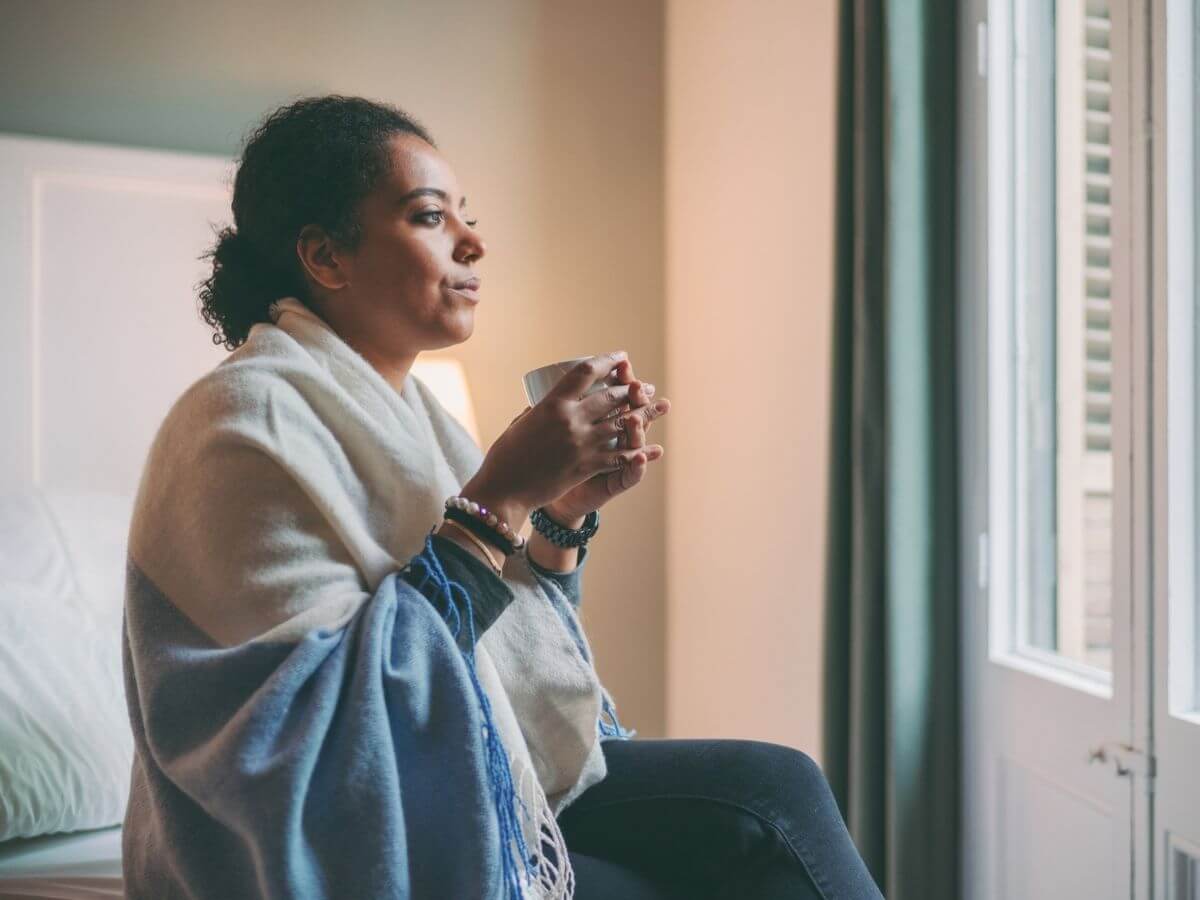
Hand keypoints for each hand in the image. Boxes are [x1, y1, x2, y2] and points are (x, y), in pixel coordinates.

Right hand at [464, 352, 658, 525]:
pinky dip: (637, 452)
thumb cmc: (505, 457)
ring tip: (656, 407)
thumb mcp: (520, 424)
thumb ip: (537, 412)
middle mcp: (571, 420)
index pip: (586, 372)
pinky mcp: (588, 466)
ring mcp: (582, 443)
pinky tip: (649, 449)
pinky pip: (620, 455)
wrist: (505, 491)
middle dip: (631, 388)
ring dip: (642, 414)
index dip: (607, 361)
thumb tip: (544, 403)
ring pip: (621, 423)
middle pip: (611, 396)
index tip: (620, 357)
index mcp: (552, 403)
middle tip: (643, 386)